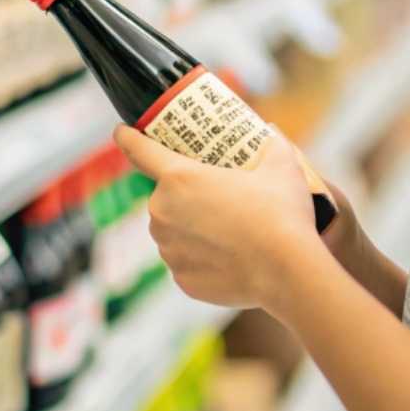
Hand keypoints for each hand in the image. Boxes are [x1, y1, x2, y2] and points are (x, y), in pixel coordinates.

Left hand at [113, 124, 330, 311]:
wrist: (288, 271)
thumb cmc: (281, 213)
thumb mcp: (280, 165)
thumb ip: (271, 145)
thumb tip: (271, 134)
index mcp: (179, 178)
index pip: (140, 151)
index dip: (128, 138)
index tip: (120, 131)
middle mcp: (163, 212)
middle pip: (164, 197)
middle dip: (184, 196)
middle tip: (217, 196)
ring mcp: (169, 249)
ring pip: (171, 232)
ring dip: (189, 228)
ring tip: (227, 230)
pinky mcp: (181, 279)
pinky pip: (184, 261)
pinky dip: (200, 258)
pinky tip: (227, 257)